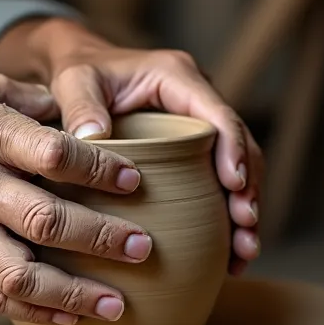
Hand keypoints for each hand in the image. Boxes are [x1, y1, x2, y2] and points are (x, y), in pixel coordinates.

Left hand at [0, 20, 262, 273]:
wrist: (80, 69)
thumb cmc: (78, 74)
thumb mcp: (74, 82)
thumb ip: (81, 106)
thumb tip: (92, 139)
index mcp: (177, 77)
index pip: (218, 115)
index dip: (234, 150)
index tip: (236, 186)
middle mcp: (198, 99)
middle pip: (241, 145)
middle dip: (249, 189)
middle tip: (246, 227)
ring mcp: (200, 125)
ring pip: (240, 167)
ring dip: (246, 209)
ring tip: (244, 251)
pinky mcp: (196, 149)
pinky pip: (222, 181)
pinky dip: (228, 217)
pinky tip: (229, 255)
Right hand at [0, 75, 153, 324]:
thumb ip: (39, 101)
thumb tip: (95, 114)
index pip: (54, 155)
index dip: (100, 171)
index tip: (137, 182)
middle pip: (47, 219)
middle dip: (102, 239)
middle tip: (143, 248)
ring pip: (21, 272)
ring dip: (74, 293)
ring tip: (116, 305)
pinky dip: (34, 310)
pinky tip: (70, 316)